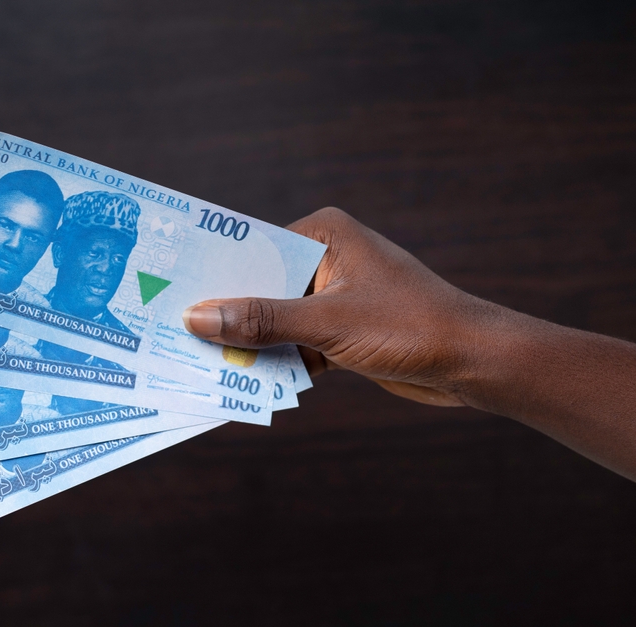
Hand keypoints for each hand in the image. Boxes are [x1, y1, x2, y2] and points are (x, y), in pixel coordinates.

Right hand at [182, 207, 499, 406]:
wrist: (471, 361)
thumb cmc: (410, 326)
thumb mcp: (329, 323)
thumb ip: (263, 320)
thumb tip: (198, 317)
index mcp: (324, 234)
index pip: (252, 249)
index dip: (211, 274)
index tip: (163, 290)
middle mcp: (326, 259)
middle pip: (260, 287)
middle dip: (225, 315)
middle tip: (169, 334)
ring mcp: (335, 297)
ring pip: (276, 320)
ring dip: (249, 345)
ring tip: (195, 364)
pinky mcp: (343, 332)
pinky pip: (296, 344)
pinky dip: (276, 363)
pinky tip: (241, 382)